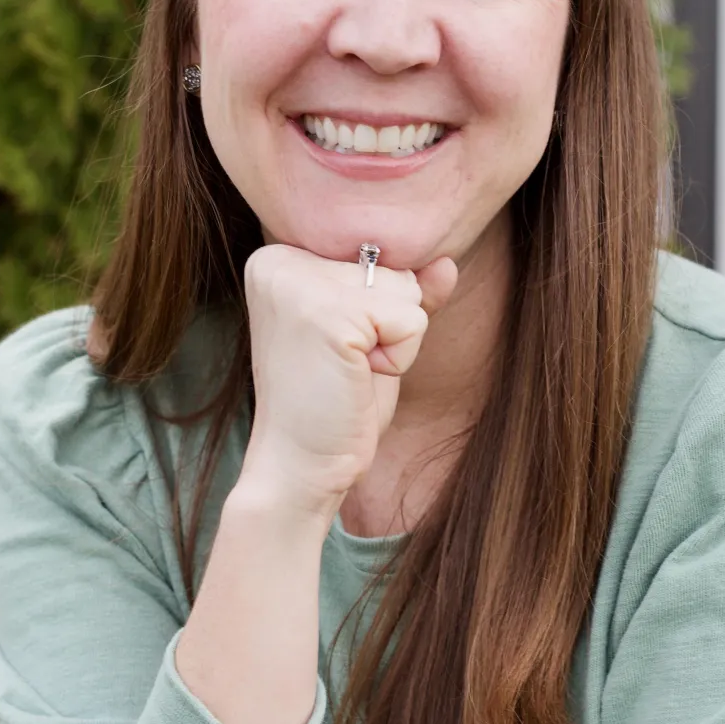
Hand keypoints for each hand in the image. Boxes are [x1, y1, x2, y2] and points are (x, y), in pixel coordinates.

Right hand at [240, 243, 457, 509]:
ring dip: (393, 343)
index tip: (331, 349)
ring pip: (405, 291)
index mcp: (278, 258)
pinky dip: (399, 358)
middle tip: (340, 366)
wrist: (299, 466)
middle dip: (384, 326)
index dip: (373, 312)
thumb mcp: (371, 336)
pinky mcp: (330, 315)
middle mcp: (279, 259)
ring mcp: (300, 284)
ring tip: (347, 372)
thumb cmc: (332, 403)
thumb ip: (402, 292)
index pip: (371, 257)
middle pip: (390, 270)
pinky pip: (411, 321)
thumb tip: (446, 262)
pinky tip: (356, 379)